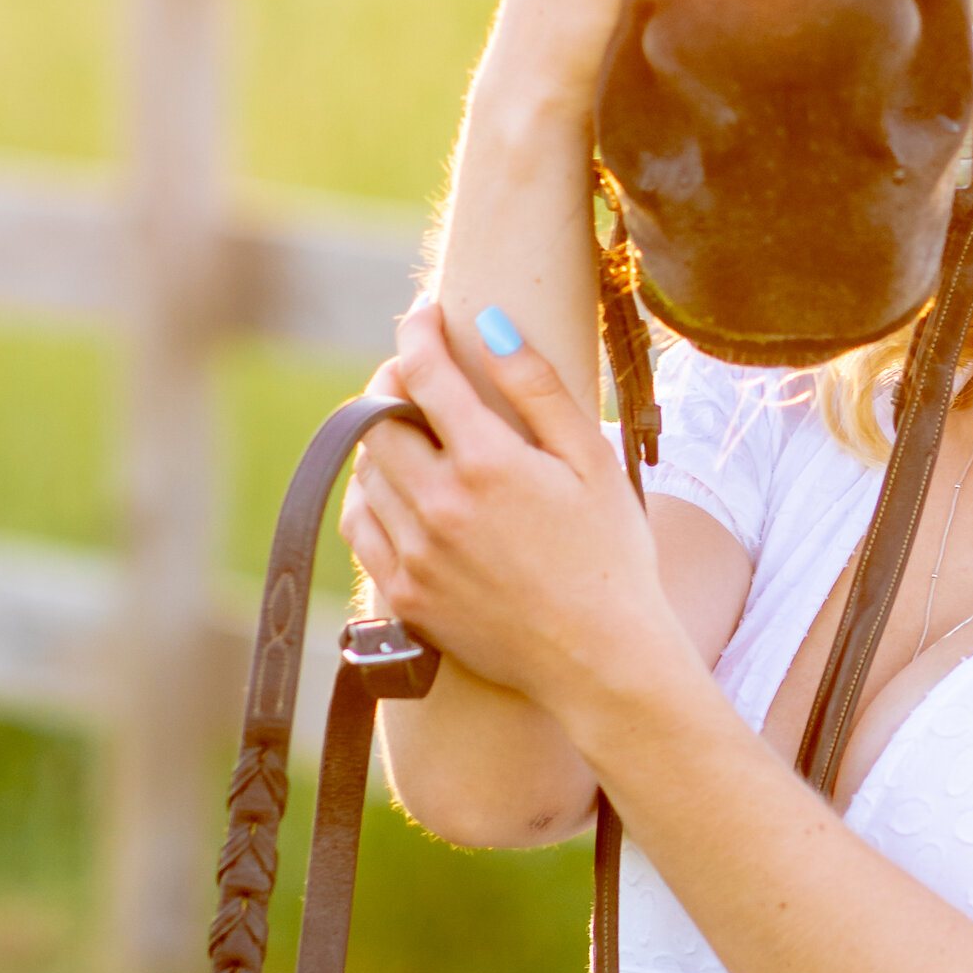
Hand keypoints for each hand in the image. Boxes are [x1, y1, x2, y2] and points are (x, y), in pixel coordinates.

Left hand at [342, 295, 689, 743]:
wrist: (600, 660)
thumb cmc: (612, 555)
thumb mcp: (592, 461)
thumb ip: (538, 387)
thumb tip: (490, 323)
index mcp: (488, 463)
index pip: (425, 372)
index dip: (419, 330)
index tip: (425, 313)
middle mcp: (439, 506)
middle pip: (378, 417)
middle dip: (391, 380)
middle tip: (417, 372)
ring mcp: (415, 556)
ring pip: (365, 470)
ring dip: (380, 437)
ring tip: (413, 429)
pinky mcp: (405, 597)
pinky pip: (361, 525)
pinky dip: (370, 494)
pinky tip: (400, 489)